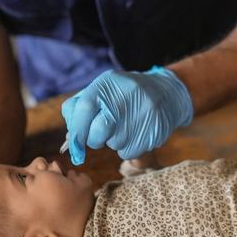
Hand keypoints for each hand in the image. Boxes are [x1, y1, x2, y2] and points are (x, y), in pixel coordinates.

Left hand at [62, 67, 192, 162]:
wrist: (166, 93)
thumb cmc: (123, 95)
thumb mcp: (102, 90)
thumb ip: (80, 108)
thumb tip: (70, 140)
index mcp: (108, 83)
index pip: (85, 108)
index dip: (76, 130)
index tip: (73, 146)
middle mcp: (126, 97)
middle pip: (97, 132)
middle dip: (93, 139)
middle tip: (101, 133)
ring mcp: (142, 115)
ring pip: (114, 144)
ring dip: (114, 141)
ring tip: (126, 125)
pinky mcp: (153, 133)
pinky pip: (128, 152)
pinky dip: (128, 147)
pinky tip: (136, 132)